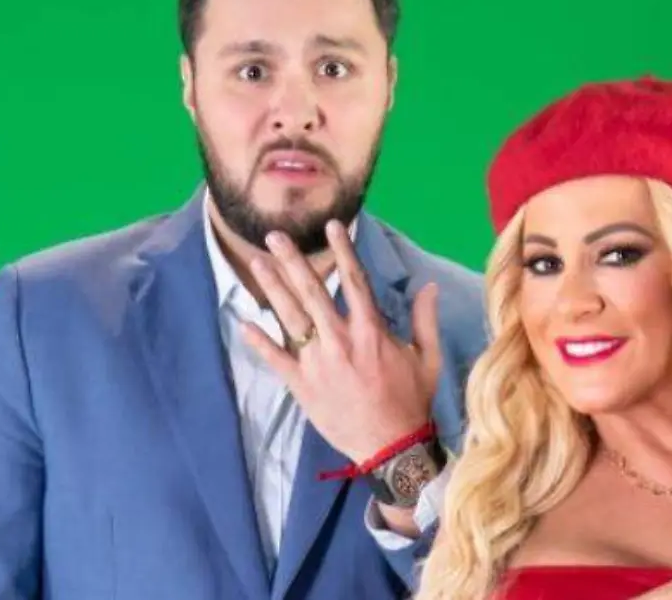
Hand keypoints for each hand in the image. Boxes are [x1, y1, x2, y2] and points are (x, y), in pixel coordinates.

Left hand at [242, 220, 441, 463]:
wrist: (392, 446)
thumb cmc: (411, 401)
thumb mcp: (426, 358)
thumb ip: (425, 319)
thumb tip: (428, 286)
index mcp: (371, 330)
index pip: (354, 279)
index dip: (343, 249)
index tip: (333, 225)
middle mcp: (341, 340)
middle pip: (312, 291)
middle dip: (292, 260)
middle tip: (274, 235)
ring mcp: (318, 363)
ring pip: (290, 318)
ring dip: (272, 288)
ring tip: (256, 263)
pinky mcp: (302, 386)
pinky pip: (276, 360)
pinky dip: (260, 342)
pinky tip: (244, 324)